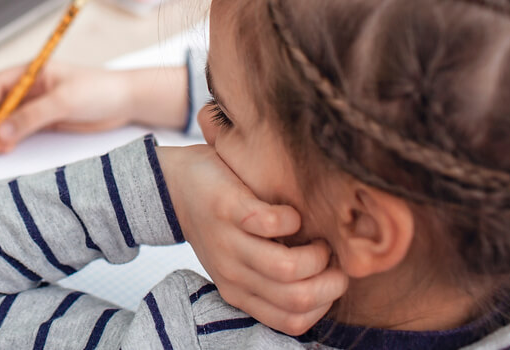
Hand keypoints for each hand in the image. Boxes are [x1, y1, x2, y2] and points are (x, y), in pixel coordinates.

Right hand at [0, 63, 136, 153]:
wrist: (125, 101)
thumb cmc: (99, 90)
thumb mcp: (64, 101)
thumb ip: (32, 116)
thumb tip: (2, 130)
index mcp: (33, 72)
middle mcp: (31, 87)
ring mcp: (38, 105)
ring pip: (8, 119)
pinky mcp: (46, 120)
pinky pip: (21, 130)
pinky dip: (11, 139)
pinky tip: (7, 148)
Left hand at [157, 144, 348, 334]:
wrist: (177, 186)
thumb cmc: (222, 225)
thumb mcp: (242, 263)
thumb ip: (273, 279)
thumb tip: (329, 284)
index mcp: (239, 292)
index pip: (293, 322)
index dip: (325, 304)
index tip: (332, 279)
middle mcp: (233, 274)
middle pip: (297, 299)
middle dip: (331, 282)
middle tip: (332, 259)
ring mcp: (228, 243)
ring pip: (287, 268)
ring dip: (316, 254)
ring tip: (316, 238)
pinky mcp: (227, 209)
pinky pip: (270, 223)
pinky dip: (292, 219)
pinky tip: (291, 214)